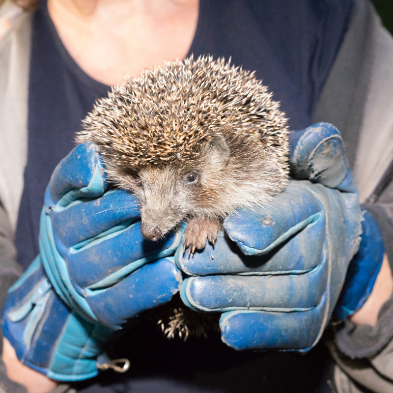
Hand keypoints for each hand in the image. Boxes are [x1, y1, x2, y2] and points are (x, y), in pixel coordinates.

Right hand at [2, 143, 181, 380]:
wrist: (82, 284)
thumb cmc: (98, 227)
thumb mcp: (93, 196)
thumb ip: (108, 173)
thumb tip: (117, 152)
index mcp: (62, 205)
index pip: (67, 183)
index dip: (83, 173)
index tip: (101, 170)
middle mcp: (63, 240)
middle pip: (90, 222)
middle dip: (123, 209)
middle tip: (156, 202)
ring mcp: (78, 276)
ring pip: (108, 259)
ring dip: (141, 247)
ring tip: (173, 238)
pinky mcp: (97, 307)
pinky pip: (120, 298)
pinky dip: (146, 286)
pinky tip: (169, 274)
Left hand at [176, 123, 362, 350]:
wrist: (335, 246)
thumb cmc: (309, 203)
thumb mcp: (318, 173)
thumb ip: (314, 155)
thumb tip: (316, 136)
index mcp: (314, 212)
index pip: (290, 216)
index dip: (264, 225)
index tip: (233, 231)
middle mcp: (318, 254)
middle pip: (276, 262)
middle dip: (231, 265)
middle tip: (191, 265)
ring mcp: (313, 291)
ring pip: (274, 298)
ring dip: (232, 298)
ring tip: (193, 293)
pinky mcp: (305, 322)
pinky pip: (282, 330)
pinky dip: (255, 331)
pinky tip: (226, 327)